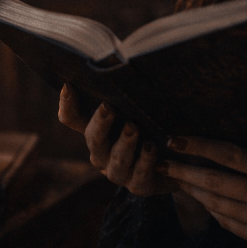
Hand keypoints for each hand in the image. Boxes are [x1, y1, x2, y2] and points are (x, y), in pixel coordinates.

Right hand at [57, 84, 174, 196]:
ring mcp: (119, 172)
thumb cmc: (154, 125)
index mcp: (97, 131)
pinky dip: (145, 162)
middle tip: (108, 108)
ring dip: (123, 144)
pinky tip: (152, 148)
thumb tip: (125, 60)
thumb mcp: (140, 107)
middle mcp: (102, 153)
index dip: (67, 104)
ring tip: (134, 128)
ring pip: (115, 161)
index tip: (69, 85)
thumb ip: (128, 93)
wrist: (179, 160)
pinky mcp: (139, 186)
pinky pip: (139, 177)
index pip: (72, 119)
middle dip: (100, 124)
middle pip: (93, 139)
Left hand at [160, 136, 246, 247]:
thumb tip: (235, 147)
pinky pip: (230, 225)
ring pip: (218, 205)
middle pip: (216, 182)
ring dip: (194, 192)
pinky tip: (203, 200)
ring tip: (177, 180)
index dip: (200, 146)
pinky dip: (214, 211)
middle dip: (185, 172)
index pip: (230, 156)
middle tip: (163, 163)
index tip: (176, 140)